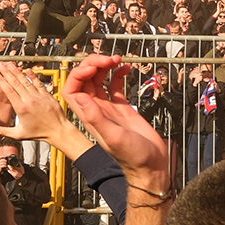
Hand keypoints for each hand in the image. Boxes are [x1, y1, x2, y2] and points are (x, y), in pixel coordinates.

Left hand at [63, 55, 170, 188]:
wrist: (151, 165)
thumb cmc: (133, 158)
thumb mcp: (113, 137)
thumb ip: (96, 118)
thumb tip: (80, 97)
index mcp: (89, 116)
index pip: (73, 89)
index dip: (80, 74)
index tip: (95, 66)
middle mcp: (96, 109)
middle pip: (85, 80)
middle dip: (93, 65)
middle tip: (108, 58)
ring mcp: (108, 107)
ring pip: (99, 80)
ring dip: (105, 66)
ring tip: (116, 59)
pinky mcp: (122, 107)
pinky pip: (116, 85)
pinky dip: (119, 73)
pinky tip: (126, 68)